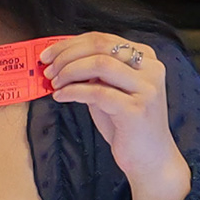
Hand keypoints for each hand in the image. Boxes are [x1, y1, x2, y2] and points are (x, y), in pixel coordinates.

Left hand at [43, 33, 188, 199]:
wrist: (151, 159)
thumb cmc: (127, 125)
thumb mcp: (111, 90)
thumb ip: (94, 73)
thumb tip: (59, 60)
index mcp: (146, 58)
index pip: (103, 39)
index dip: (70, 43)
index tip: (48, 53)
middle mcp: (150, 68)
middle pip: (100, 46)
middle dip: (67, 54)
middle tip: (48, 68)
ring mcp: (146, 88)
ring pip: (99, 64)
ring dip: (69, 71)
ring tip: (54, 83)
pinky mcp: (136, 110)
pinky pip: (97, 92)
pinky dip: (73, 91)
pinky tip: (61, 96)